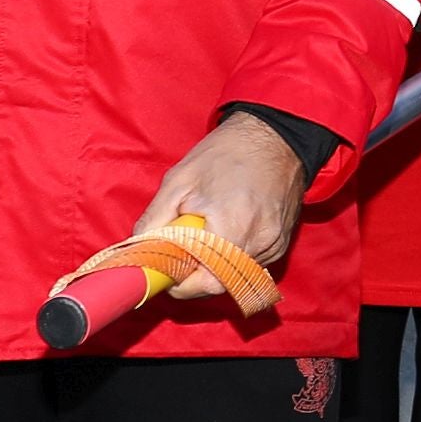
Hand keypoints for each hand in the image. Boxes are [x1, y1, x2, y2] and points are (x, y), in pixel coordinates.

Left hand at [136, 112, 308, 300]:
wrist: (275, 137)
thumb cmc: (225, 153)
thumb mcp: (179, 181)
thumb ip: (154, 221)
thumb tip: (139, 249)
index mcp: (233, 228)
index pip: (203, 283)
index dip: (179, 284)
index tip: (164, 273)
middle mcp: (259, 243)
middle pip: (218, 283)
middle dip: (194, 274)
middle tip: (179, 253)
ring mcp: (274, 246)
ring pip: (234, 275)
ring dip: (214, 265)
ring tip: (206, 232)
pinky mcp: (281, 244)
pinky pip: (250, 264)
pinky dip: (233, 256)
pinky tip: (227, 230)